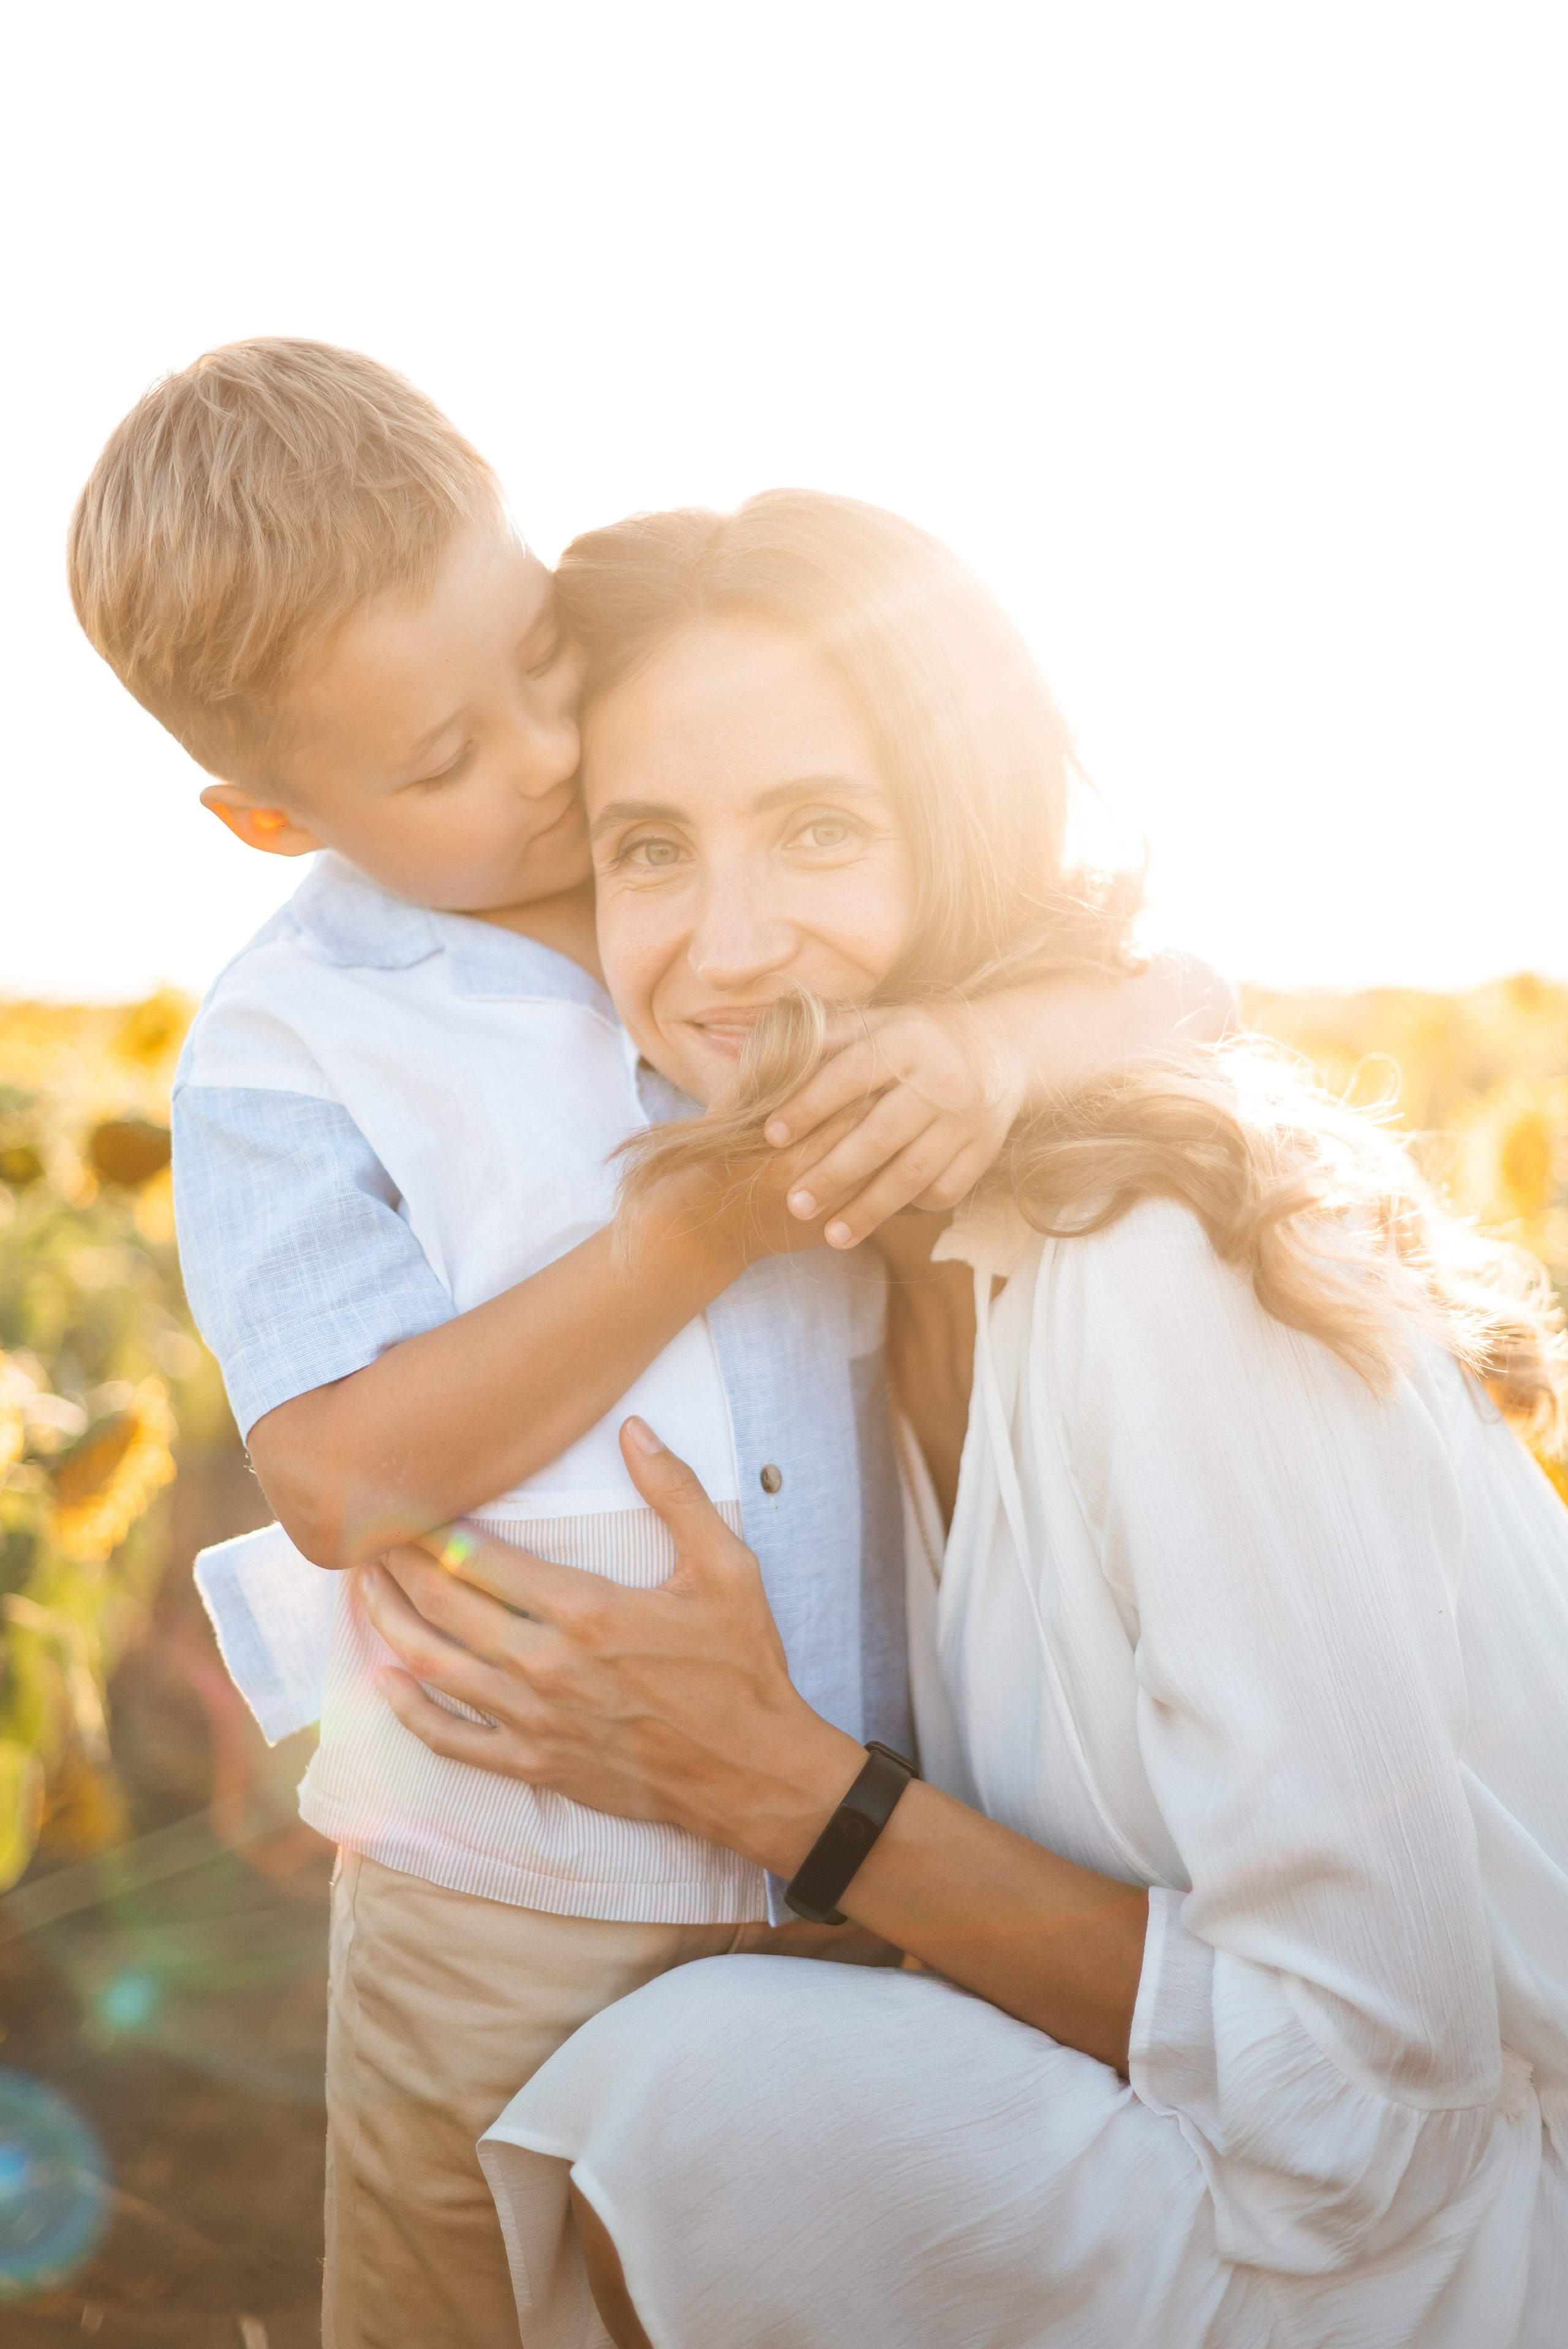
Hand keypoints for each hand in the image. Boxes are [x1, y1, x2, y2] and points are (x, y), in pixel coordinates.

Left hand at [359, 1416, 863, 1869]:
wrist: (755, 1772)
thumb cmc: (742, 1668)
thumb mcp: (729, 1569)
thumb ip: (677, 1494)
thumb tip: (635, 1431)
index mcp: (588, 1611)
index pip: (481, 1558)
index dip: (430, 1526)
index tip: (401, 1498)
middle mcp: (548, 1665)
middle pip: (443, 1606)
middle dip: (396, 1563)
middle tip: (365, 1531)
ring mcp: (535, 1721)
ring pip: (432, 1667)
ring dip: (388, 1623)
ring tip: (363, 1588)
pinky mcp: (535, 1766)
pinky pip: (451, 1741)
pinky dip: (409, 1711)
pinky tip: (384, 1682)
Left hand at [762, 1002, 1025, 1249]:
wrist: (1001, 1050)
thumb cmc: (916, 1039)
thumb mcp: (876, 1022)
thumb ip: (823, 1037)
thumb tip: (753, 1048)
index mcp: (906, 1039)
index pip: (850, 1074)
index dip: (808, 1105)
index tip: (770, 1136)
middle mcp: (941, 1078)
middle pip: (880, 1135)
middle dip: (833, 1174)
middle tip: (794, 1203)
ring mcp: (967, 1118)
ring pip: (913, 1173)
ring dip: (869, 1209)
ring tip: (831, 1235)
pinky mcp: (985, 1149)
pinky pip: (945, 1189)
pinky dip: (911, 1207)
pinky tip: (879, 1218)